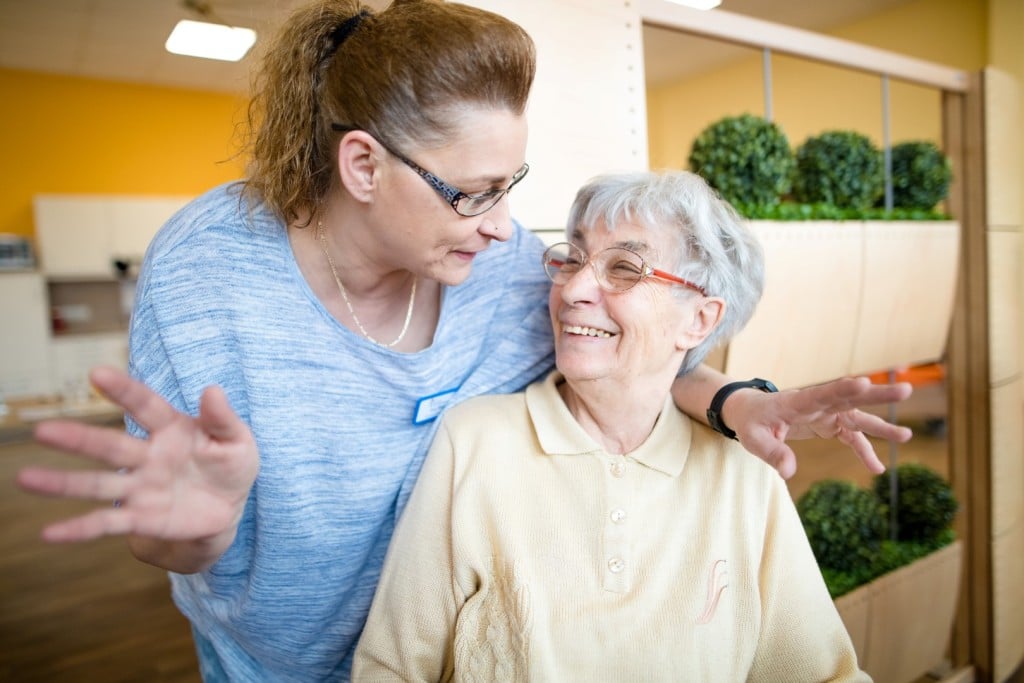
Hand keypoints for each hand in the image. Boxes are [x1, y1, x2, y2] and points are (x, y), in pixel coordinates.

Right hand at [16, 366, 258, 546]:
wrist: (227, 508)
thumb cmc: (230, 464)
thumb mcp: (239, 441)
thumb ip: (224, 419)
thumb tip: (213, 390)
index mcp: (172, 429)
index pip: (146, 406)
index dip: (124, 391)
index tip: (97, 374)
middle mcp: (147, 456)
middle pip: (110, 447)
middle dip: (78, 439)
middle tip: (43, 430)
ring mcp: (140, 487)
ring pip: (97, 484)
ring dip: (62, 483)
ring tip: (25, 479)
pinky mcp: (139, 517)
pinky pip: (105, 523)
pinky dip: (78, 529)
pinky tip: (49, 533)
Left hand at [724, 376, 912, 478]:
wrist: (750, 413)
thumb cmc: (750, 422)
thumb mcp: (753, 439)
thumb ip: (772, 453)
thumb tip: (789, 473)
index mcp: (796, 401)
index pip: (822, 393)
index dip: (842, 389)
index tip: (863, 383)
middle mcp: (817, 404)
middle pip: (850, 397)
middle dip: (877, 395)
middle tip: (906, 390)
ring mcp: (825, 413)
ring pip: (857, 416)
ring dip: (881, 425)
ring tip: (907, 435)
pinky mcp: (828, 424)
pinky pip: (851, 437)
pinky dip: (864, 451)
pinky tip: (877, 468)